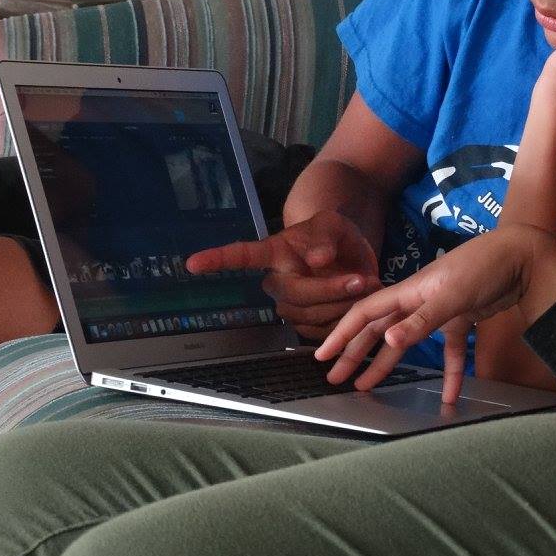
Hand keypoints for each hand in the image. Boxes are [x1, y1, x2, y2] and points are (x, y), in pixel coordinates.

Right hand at [186, 210, 381, 340]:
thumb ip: (325, 236)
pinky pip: (323, 331)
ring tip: (364, 285)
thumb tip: (317, 258)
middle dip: (329, 290)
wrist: (352, 258)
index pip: (241, 255)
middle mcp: (276, 281)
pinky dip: (345, 319)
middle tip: (360, 279)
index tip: (191, 263)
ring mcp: (290, 305)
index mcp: (274, 252)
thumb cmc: (335, 235)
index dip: (217, 259)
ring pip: (310, 316)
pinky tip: (358, 301)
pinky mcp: (307, 324)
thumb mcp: (334, 225)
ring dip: (342, 305)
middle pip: (294, 295)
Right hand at [314, 227, 540, 404]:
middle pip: (380, 330)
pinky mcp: (462, 318)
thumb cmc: (484, 267)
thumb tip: (389, 341)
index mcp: (410, 291)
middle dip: (356, 353)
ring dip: (388, 363)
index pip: (366, 314)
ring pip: (408, 341)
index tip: (323, 356)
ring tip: (368, 386)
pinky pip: (451, 350)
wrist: (522, 256)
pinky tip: (450, 395)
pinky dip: (451, 372)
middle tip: (337, 378)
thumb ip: (421, 321)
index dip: (342, 334)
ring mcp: (440, 309)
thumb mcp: (451, 295)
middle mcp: (419, 300)